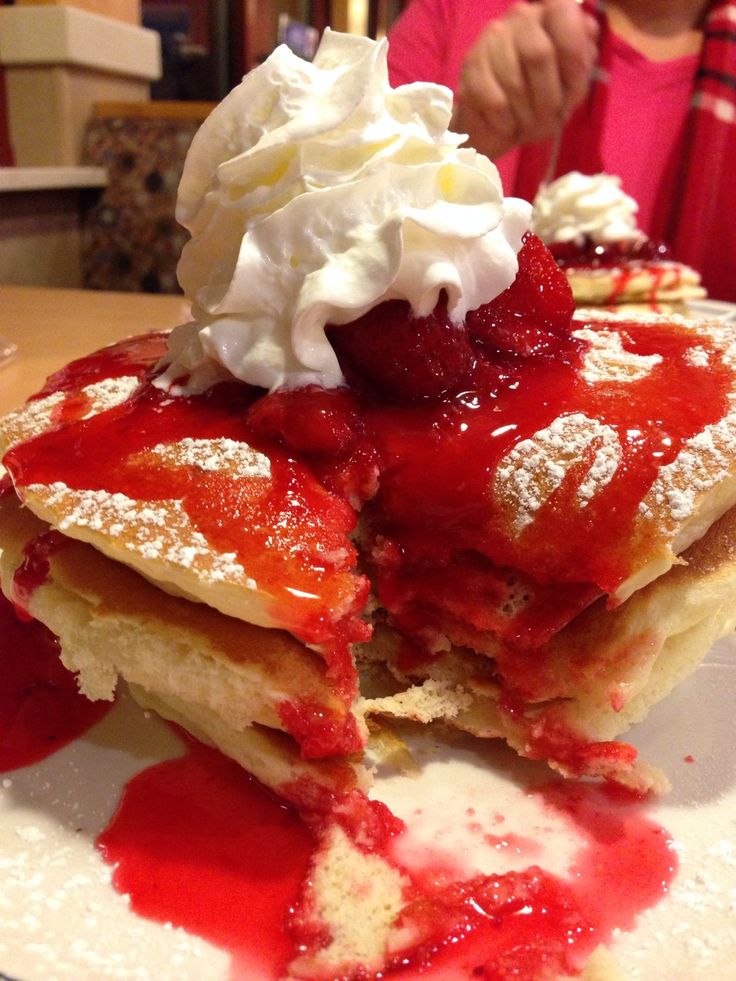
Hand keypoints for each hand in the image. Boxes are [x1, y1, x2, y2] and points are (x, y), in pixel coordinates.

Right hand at [451, 0, 598, 159]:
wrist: (499, 128)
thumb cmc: (539, 103)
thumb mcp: (571, 86)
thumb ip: (582, 60)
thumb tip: (587, 32)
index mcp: (549, 15)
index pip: (563, 11)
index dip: (573, 53)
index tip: (573, 86)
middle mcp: (519, 17)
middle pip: (539, 54)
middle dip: (548, 98)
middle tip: (548, 121)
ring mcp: (491, 40)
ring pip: (514, 83)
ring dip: (527, 116)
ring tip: (528, 126)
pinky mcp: (470, 68)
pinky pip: (495, 102)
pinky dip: (507, 122)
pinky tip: (507, 124)